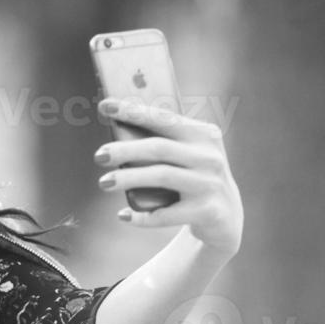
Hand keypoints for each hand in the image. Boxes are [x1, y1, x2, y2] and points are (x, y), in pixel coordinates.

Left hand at [94, 97, 242, 256]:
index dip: (133, 111)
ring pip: (162, 176)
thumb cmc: (191, 176)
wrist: (225, 215)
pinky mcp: (207, 211)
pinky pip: (168, 214)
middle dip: (125, 150)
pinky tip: (123, 216)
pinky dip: (143, 216)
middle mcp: (209, 157)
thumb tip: (114, 125)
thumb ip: (161, 140)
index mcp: (203, 134)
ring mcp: (209, 184)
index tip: (104, 106)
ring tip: (103, 182)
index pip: (164, 118)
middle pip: (159, 148)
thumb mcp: (185, 154)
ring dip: (128, 179)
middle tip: (99, 155)